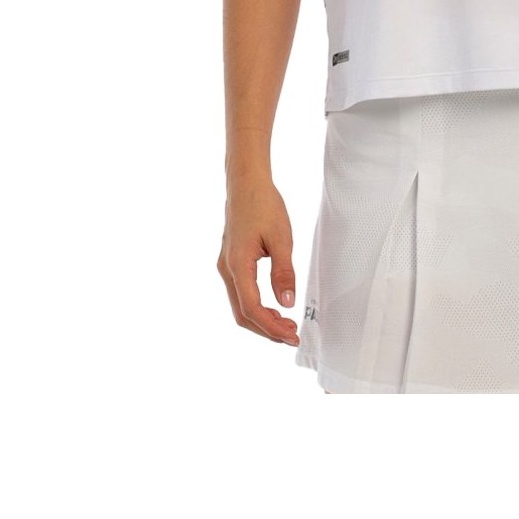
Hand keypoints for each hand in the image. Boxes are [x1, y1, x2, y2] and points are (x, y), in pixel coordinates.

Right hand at [217, 175, 299, 346]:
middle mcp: (227, 270)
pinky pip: (241, 292)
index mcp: (237, 266)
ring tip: (285, 324)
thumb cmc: (263, 205)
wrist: (246, 183)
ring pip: (239, 305)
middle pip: (242, 314)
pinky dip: (256, 306)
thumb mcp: (281, 238)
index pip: (252, 309)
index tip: (291, 334)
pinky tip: (273, 306)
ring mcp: (226, 266)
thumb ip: (283, 272)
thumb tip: (287, 303)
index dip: (271, 327)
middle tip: (291, 335)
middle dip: (266, 329)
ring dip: (261, 319)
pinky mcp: (231, 261)